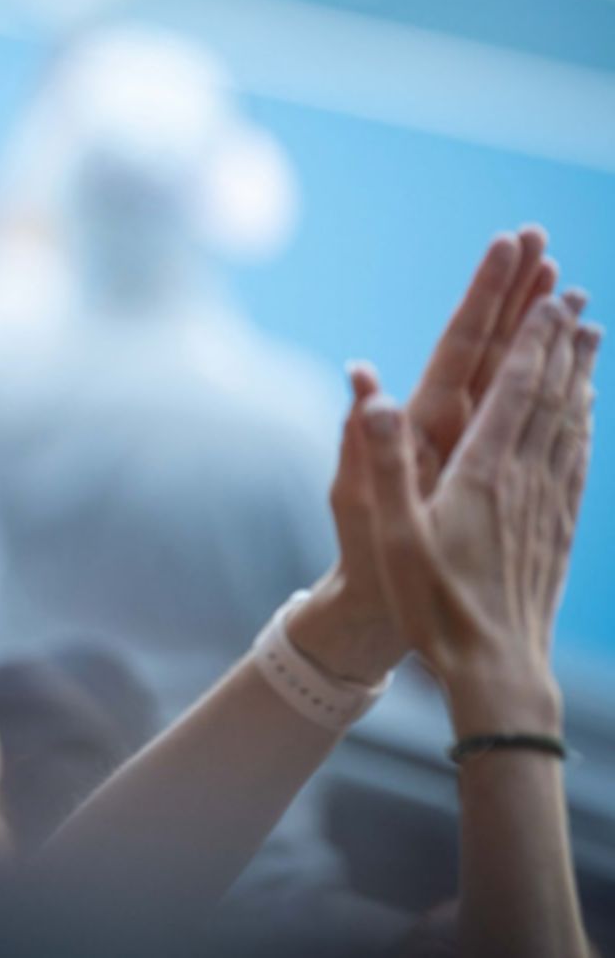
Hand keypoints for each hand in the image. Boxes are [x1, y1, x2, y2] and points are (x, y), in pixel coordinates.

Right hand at [291, 230, 558, 681]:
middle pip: (551, 396)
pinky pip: (576, 461)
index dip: (532, 340)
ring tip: (589, 336)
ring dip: (579, 374)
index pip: (514, 390)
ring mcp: (549, 505)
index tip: (546, 296)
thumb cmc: (433, 603)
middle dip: (561, 341)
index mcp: (483, 473)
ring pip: (571, 423)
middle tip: (574, 294)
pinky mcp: (558, 529)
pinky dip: (583, 424)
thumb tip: (372, 392)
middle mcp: (525, 480)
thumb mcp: (389, 533)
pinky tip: (586, 415)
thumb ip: (382, 460)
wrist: (496, 668)